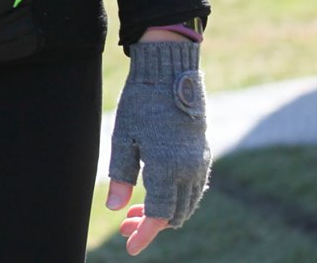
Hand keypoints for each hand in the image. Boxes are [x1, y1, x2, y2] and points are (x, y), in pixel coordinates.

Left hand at [106, 39, 210, 253]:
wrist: (169, 71)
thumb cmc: (141, 102)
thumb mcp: (123, 138)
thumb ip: (120, 175)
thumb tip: (114, 208)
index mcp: (168, 169)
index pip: (159, 216)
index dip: (144, 234)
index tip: (129, 247)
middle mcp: (189, 170)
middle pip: (174, 214)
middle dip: (151, 225)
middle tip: (125, 226)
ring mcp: (198, 162)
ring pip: (186, 203)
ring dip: (164, 213)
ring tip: (135, 212)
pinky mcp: (201, 153)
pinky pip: (193, 188)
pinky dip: (176, 198)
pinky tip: (156, 194)